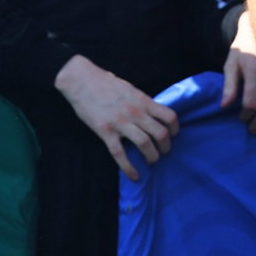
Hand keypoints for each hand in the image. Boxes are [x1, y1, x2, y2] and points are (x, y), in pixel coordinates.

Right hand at [54, 55, 177, 180]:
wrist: (80, 80)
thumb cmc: (104, 81)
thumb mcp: (128, 88)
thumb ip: (140, 101)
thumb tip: (149, 112)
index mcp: (142, 100)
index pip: (169, 117)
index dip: (175, 129)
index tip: (173, 135)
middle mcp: (135, 112)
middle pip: (160, 134)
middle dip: (166, 147)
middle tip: (163, 151)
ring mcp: (120, 123)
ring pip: (145, 145)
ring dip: (152, 157)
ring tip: (152, 161)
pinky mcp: (105, 131)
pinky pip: (120, 154)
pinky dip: (129, 168)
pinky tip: (134, 176)